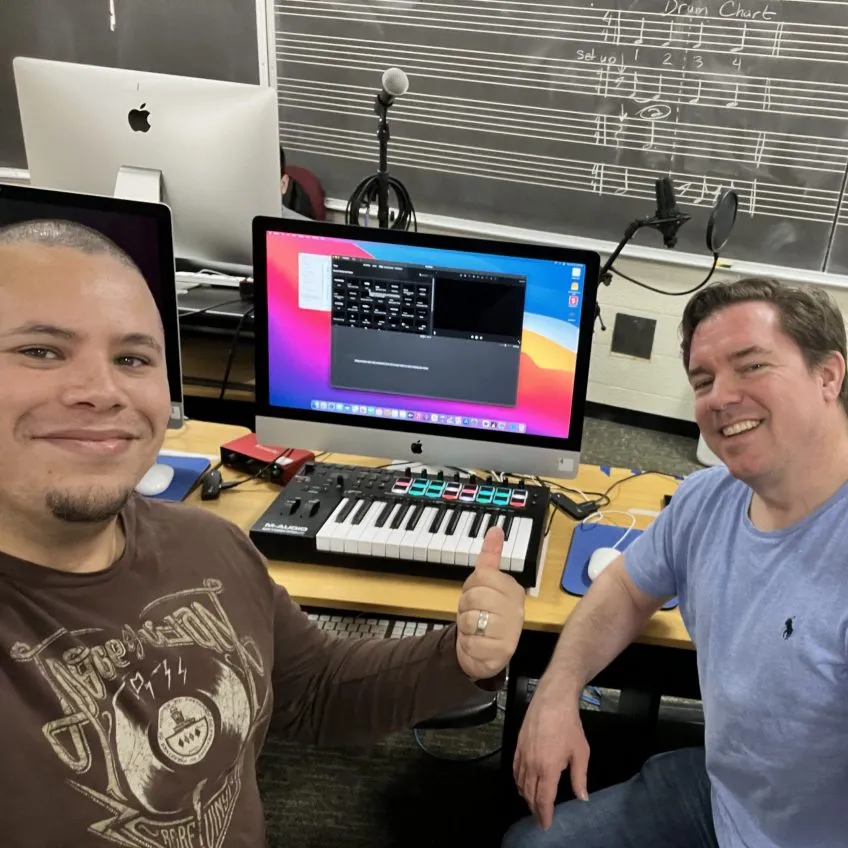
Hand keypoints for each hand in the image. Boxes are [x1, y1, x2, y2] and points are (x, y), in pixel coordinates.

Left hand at [455, 526, 524, 679]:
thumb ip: (490, 556)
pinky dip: (468, 644)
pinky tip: (477, 645)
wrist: (485, 652)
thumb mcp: (486, 584)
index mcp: (513, 588)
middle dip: (465, 607)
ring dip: (465, 626)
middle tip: (474, 614)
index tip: (476, 594)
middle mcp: (516, 608)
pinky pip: (472, 641)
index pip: (481, 576)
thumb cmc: (485, 614)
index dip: (470, 586)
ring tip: (476, 630)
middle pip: (474, 596)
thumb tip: (495, 528)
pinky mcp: (502, 652)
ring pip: (471, 619)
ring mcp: (511, 630)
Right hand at [513, 691, 589, 828]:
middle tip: (540, 818)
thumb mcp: (581, 752)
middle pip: (529, 794)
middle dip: (534, 808)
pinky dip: (518, 781)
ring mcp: (522, 754)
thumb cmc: (570, 725)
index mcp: (548, 768)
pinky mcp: (517, 745)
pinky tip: (523, 783)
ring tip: (533, 804)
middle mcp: (532, 764)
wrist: (552, 699)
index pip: (543, 798)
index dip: (544, 814)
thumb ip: (579, 777)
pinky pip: (514, 769)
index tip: (546, 825)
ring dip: (526, 796)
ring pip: (520, 783)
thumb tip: (582, 797)